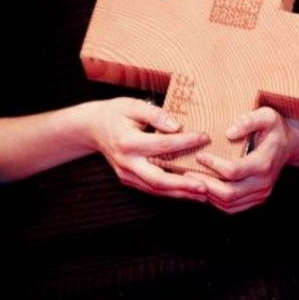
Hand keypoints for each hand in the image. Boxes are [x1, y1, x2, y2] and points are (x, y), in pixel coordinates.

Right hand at [88, 97, 209, 200]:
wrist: (92, 128)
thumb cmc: (115, 114)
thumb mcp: (133, 105)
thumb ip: (155, 114)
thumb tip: (177, 126)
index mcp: (127, 143)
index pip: (162, 145)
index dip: (185, 142)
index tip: (205, 137)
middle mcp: (127, 163)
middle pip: (158, 178)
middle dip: (183, 184)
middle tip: (205, 186)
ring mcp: (126, 174)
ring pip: (156, 189)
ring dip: (181, 193)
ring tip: (203, 194)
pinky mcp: (128, 180)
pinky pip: (152, 189)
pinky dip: (171, 192)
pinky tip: (189, 192)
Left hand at [189, 107, 298, 213]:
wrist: (289, 145)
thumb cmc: (275, 129)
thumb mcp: (267, 115)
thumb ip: (249, 120)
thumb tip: (228, 133)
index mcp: (264, 163)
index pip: (233, 171)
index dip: (213, 165)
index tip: (199, 155)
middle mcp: (264, 183)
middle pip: (229, 193)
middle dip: (205, 184)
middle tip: (187, 173)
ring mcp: (261, 193)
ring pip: (229, 204)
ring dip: (208, 195)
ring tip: (193, 181)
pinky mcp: (257, 199)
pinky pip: (233, 207)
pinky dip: (216, 201)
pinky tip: (206, 188)